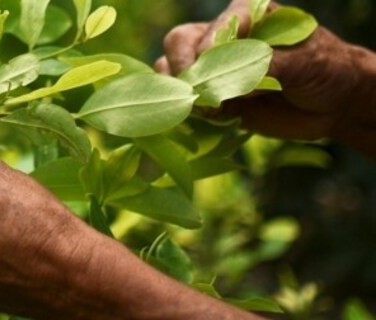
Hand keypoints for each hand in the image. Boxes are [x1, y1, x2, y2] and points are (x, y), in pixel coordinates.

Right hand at [155, 0, 371, 143]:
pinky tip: (215, 116)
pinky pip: (184, 100)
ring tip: (212, 108)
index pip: (211, 27)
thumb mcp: (302, 62)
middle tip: (200, 94)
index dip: (206, 51)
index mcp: (246, 15)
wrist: (334, 103)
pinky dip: (190, 110)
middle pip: (179, 43)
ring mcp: (214, 68)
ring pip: (173, 70)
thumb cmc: (325, 70)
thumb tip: (224, 81)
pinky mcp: (213, 97)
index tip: (211, 74)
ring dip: (185, 91)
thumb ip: (263, 65)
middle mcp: (224, 37)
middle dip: (185, 70)